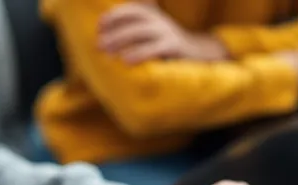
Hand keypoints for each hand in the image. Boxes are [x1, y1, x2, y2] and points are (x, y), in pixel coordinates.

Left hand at [97, 2, 228, 63]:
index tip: (99, 27)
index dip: (113, 16)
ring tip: (108, 53)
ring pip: (140, 32)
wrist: (198, 55)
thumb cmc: (167, 46)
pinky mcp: (174, 46)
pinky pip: (154, 48)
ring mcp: (167, 32)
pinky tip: (127, 60)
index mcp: (152, 15)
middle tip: (99, 45)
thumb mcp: (151, 33)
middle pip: (132, 21)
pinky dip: (139, 53)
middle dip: (113, 32)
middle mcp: (159, 20)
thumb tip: (106, 38)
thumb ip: (133, 30)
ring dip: (121, 41)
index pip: (130, 10)